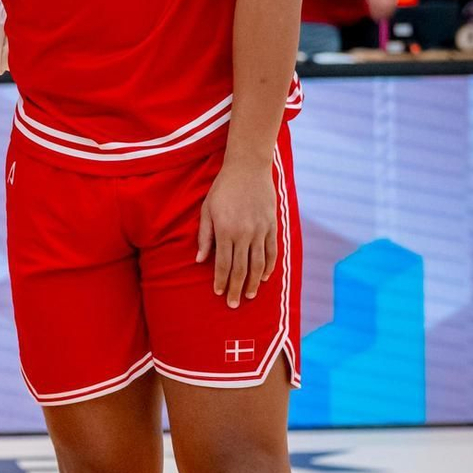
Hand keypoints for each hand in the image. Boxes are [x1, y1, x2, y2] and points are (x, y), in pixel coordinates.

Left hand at [196, 158, 276, 307]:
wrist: (248, 168)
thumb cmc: (223, 188)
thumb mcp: (207, 210)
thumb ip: (204, 237)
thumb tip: (200, 261)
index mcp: (225, 230)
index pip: (223, 264)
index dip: (221, 281)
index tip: (219, 293)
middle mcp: (244, 233)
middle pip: (241, 269)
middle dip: (237, 289)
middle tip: (234, 304)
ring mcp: (260, 230)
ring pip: (258, 264)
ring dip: (254, 283)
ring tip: (250, 296)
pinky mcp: (272, 225)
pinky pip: (272, 251)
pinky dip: (269, 266)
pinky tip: (265, 277)